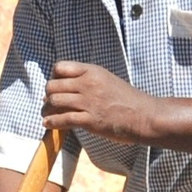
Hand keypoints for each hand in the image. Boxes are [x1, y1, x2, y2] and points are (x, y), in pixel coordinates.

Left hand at [43, 60, 166, 145]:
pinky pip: (62, 119)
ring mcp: (88, 102)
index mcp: (92, 71)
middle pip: (52, 85)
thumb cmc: (127, 99)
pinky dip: (51, 122)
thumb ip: (87, 79)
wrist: (144, 115)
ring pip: (54, 101)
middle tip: (49, 103)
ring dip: (46, 110)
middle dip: (48, 95)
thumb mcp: (106, 80)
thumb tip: (66, 86)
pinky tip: (47, 124)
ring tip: (46, 115)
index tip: (56, 87)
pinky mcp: (90, 120)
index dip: (54, 77)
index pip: (60, 67)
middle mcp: (87, 83)